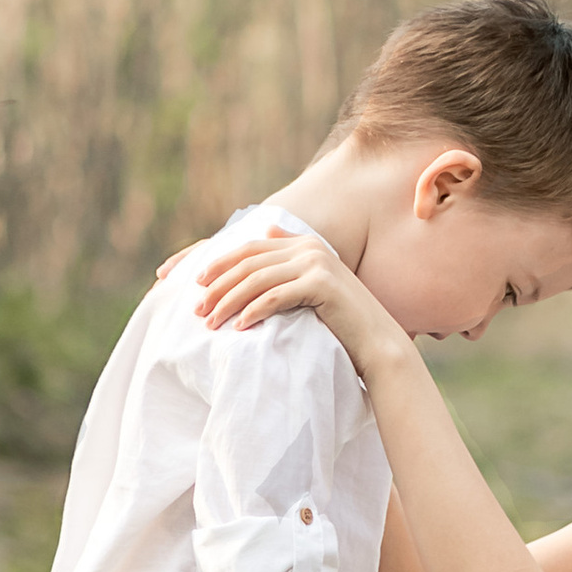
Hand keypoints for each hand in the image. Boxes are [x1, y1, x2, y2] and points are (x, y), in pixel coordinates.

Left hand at [196, 226, 403, 379]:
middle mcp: (310, 247)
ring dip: (228, 302)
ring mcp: (317, 263)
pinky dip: (253, 311)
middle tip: (197, 309)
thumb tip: (267, 230)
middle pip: (249, 263)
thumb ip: (291, 258)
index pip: (251, 248)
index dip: (220, 263)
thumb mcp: (313, 282)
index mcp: (304, 243)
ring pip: (257, 280)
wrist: (375, 341)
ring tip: (211, 322)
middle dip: (218, 286)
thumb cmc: (341, 319)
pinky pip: (275, 296)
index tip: (196, 283)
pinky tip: (239, 327)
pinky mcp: (322, 284)